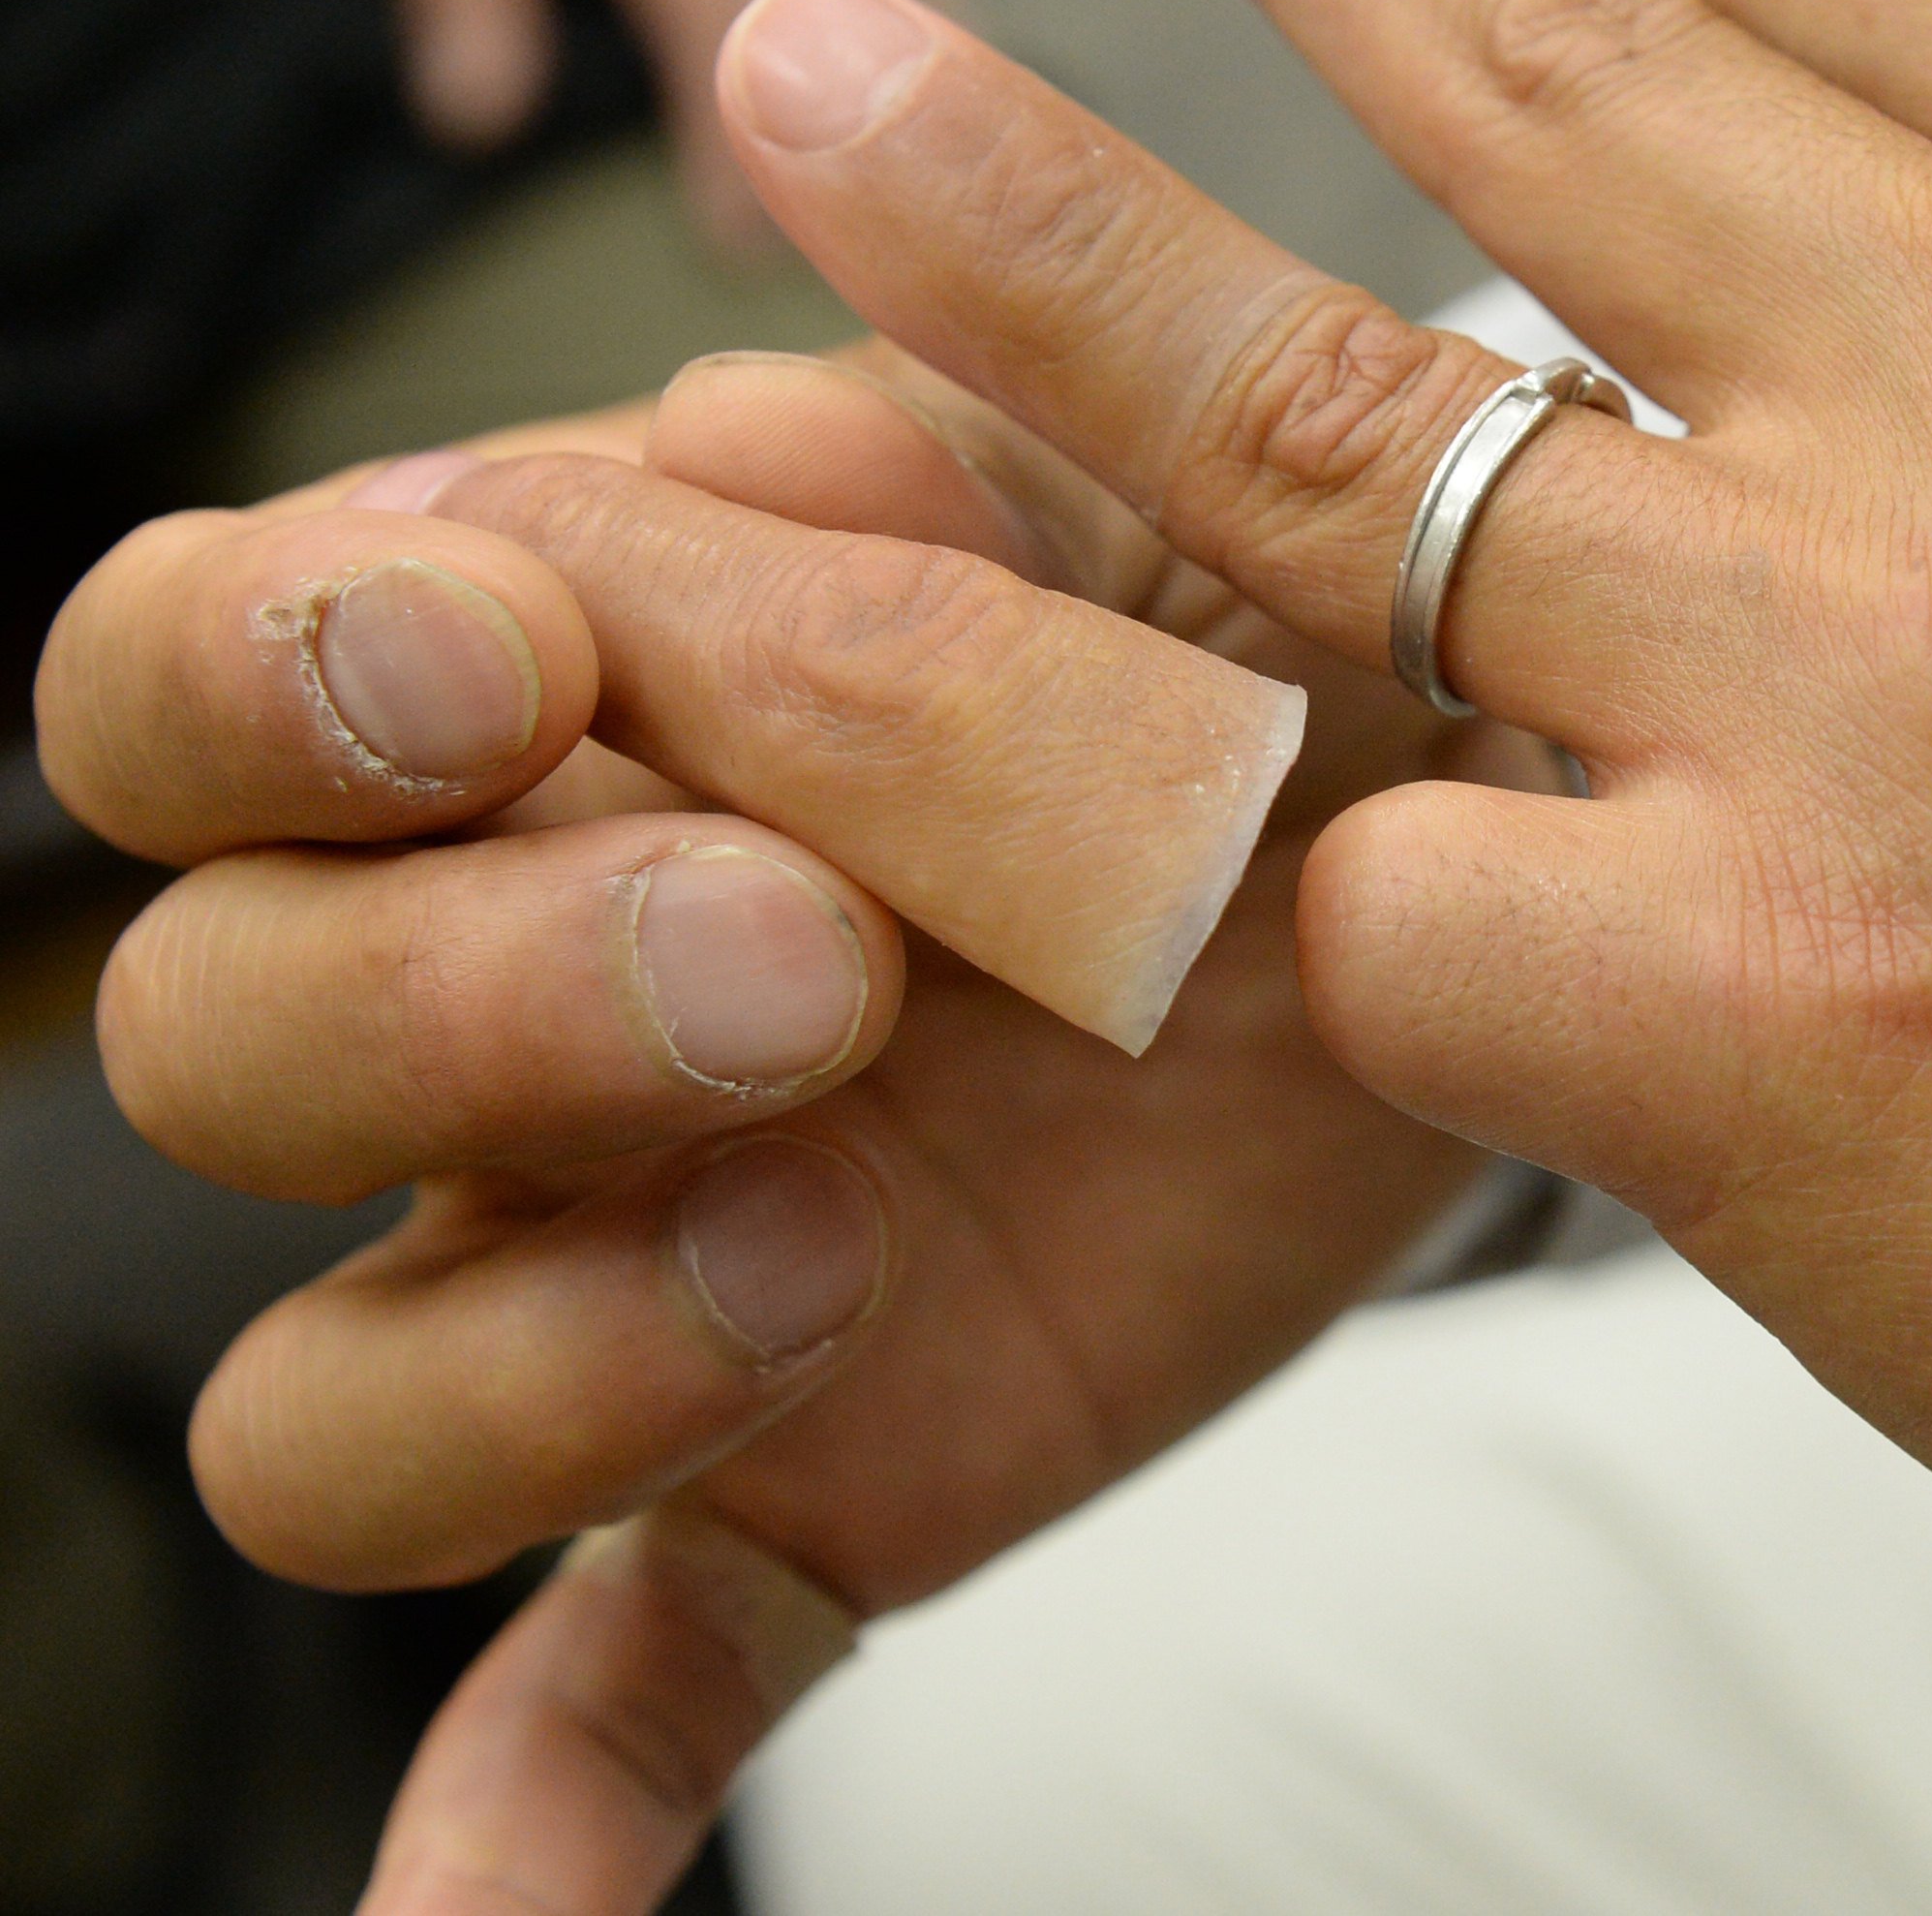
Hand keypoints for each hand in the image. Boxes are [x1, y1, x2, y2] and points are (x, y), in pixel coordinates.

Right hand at [38, 350, 1513, 1911]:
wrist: (1467, 855)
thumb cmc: (1256, 633)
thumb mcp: (1129, 503)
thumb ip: (911, 480)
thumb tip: (710, 437)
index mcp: (530, 708)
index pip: (184, 689)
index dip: (264, 677)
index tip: (512, 666)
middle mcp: (503, 1008)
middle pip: (216, 1045)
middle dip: (464, 999)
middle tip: (807, 957)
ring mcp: (622, 1280)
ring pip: (329, 1409)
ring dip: (528, 1353)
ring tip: (843, 1229)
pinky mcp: (797, 1503)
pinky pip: (588, 1702)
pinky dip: (516, 1844)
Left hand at [356, 0, 921, 242]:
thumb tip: (474, 113)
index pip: (711, 11)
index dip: (726, 131)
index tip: (737, 242)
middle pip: (838, 23)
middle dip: (856, 151)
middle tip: (861, 290)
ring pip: (906, 3)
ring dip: (933, 117)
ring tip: (951, 245)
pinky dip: (963, 68)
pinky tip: (999, 155)